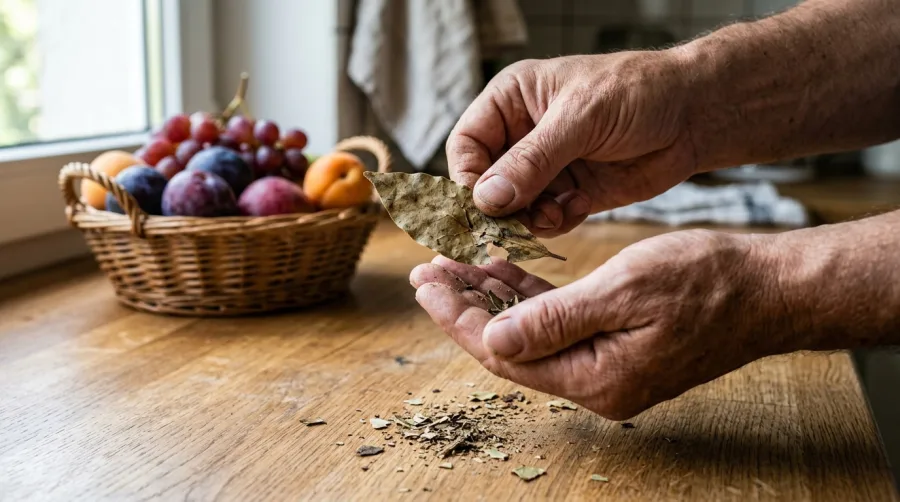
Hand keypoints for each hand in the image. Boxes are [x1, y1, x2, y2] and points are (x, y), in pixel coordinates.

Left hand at [410, 230, 786, 419]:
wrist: (769, 289)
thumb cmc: (707, 283)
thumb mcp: (625, 292)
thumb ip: (555, 320)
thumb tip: (491, 341)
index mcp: (596, 379)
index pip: (505, 354)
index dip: (460, 319)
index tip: (427, 284)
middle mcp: (596, 382)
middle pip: (511, 347)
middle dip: (467, 307)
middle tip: (430, 270)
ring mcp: (606, 365)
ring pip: (530, 332)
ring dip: (494, 299)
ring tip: (457, 264)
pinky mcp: (615, 344)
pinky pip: (558, 322)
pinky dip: (528, 296)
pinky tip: (504, 269)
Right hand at [447, 51, 697, 237]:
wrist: (693, 115)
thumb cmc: (637, 93)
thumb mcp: (580, 119)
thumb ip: (532, 160)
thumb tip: (486, 199)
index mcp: (512, 101)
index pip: (466, 145)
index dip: (468, 177)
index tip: (483, 205)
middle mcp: (522, 136)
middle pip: (485, 183)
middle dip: (500, 207)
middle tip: (518, 222)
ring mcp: (545, 168)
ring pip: (512, 208)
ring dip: (528, 219)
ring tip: (556, 213)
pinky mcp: (569, 193)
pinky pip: (543, 220)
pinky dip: (554, 223)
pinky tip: (580, 207)